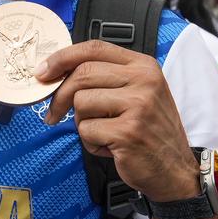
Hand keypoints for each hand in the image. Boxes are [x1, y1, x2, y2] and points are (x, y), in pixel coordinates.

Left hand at [37, 40, 199, 201]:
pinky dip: (91, 143)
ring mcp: (138, 105)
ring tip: (104, 133)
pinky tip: (111, 147)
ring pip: (81, 103)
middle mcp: (144, 80)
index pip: (94, 48)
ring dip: (83, 123)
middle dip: (60, 95)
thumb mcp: (137, 94)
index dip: (62, 57)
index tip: (43, 71)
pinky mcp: (128, 131)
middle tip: (52, 114)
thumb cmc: (149, 132)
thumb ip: (106, 78)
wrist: (174, 170)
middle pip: (83, 73)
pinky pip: (87, 130)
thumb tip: (56, 73)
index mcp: (144, 66)